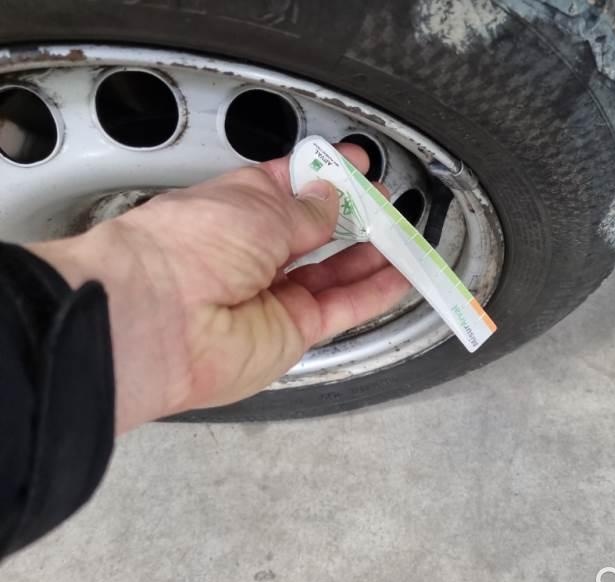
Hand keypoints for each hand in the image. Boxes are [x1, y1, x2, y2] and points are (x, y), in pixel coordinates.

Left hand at [28, 144, 409, 432]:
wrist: (158, 320)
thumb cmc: (188, 246)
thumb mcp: (258, 209)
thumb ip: (307, 209)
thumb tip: (332, 196)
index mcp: (237, 208)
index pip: (289, 186)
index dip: (324, 175)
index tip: (356, 166)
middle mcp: (254, 251)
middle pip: (315, 232)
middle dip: (353, 217)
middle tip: (388, 205)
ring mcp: (274, 295)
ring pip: (334, 272)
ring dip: (371, 256)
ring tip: (406, 239)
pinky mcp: (291, 331)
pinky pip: (342, 308)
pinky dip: (374, 293)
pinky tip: (401, 276)